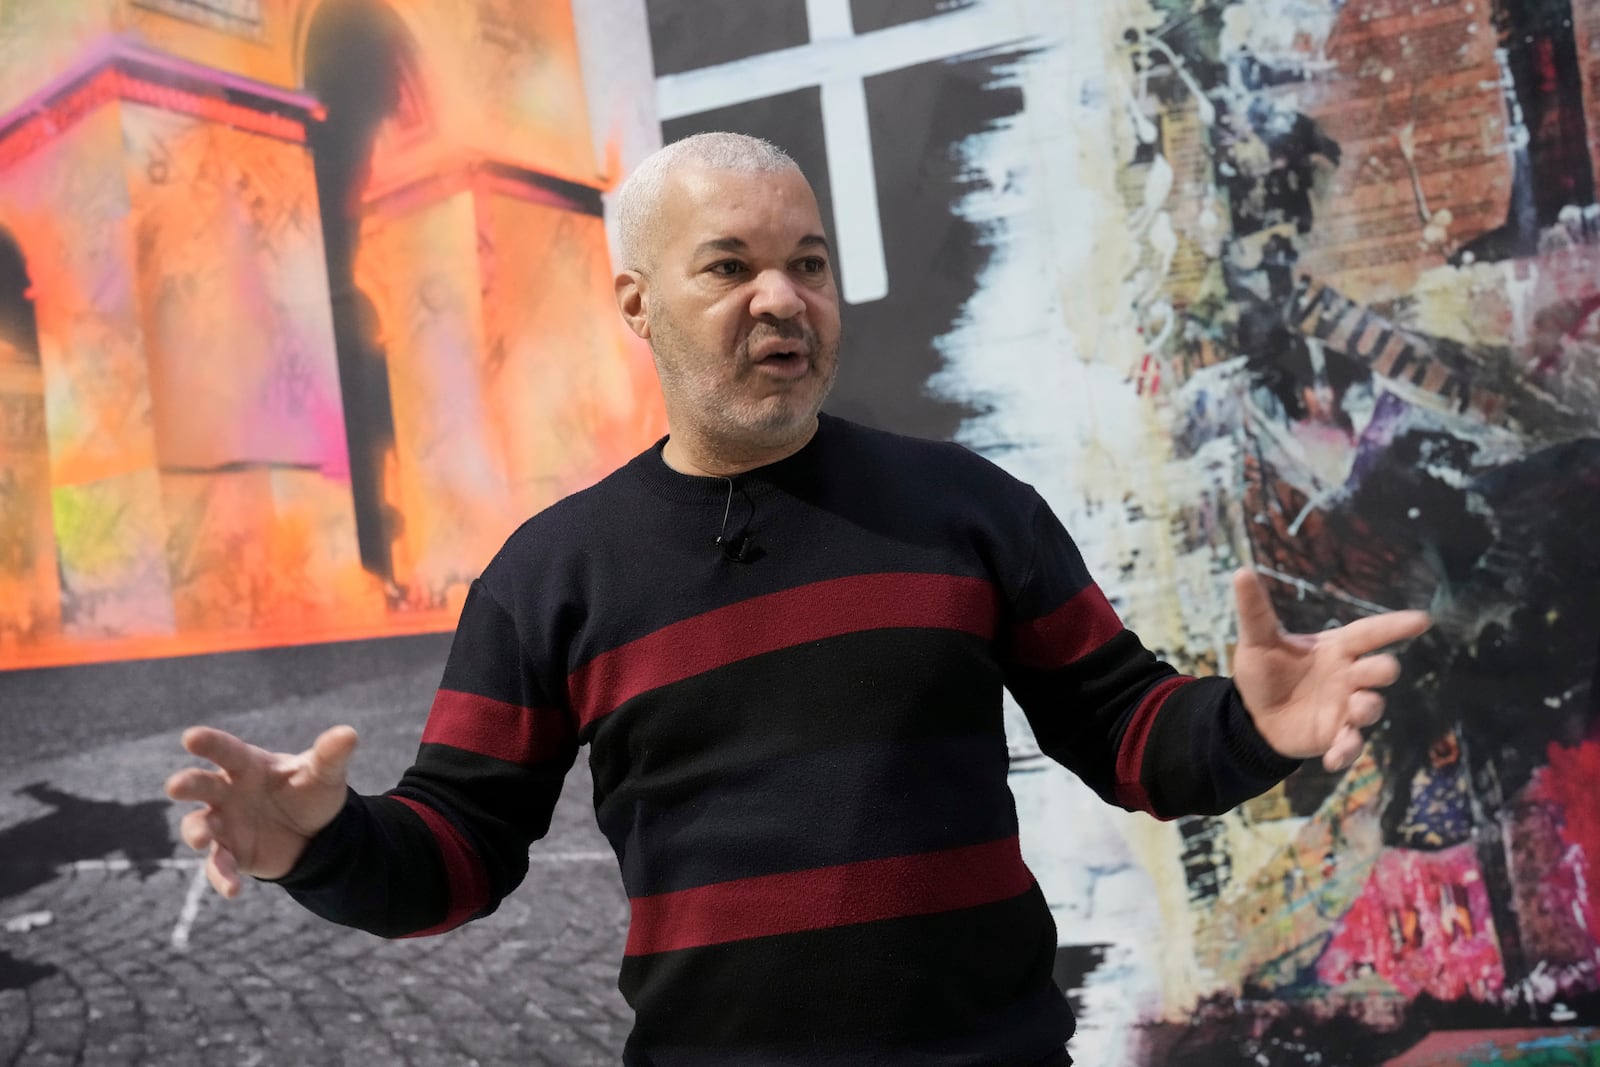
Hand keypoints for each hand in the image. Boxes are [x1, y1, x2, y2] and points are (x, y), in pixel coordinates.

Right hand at [164, 725, 357, 897]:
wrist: (315, 832)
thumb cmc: (309, 791)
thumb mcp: (323, 773)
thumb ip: (330, 755)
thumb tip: (350, 734)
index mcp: (246, 765)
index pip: (225, 751)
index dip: (208, 743)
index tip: (191, 738)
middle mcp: (227, 792)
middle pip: (201, 785)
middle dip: (187, 784)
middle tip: (176, 786)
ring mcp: (225, 823)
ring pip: (199, 826)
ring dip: (197, 832)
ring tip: (202, 838)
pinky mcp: (231, 853)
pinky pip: (219, 866)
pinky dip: (223, 877)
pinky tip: (233, 890)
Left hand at [1230, 568, 1430, 771]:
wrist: (1252, 715)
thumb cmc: (1265, 673)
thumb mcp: (1258, 641)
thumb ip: (1256, 610)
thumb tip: (1241, 572)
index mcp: (1336, 648)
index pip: (1370, 632)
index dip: (1395, 626)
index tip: (1423, 620)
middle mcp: (1348, 676)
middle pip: (1379, 669)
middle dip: (1383, 669)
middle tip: (1380, 669)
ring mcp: (1345, 707)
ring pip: (1371, 706)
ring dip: (1369, 708)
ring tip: (1357, 710)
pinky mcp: (1336, 735)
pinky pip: (1351, 745)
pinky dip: (1346, 751)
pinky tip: (1332, 759)